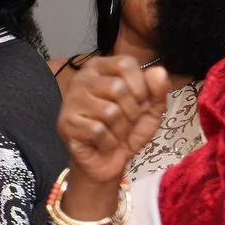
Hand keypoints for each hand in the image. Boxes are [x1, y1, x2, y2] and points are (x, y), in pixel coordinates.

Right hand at [55, 58, 167, 191]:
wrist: (107, 161)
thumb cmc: (127, 130)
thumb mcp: (150, 109)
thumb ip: (157, 90)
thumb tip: (159, 71)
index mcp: (100, 68)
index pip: (125, 63)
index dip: (140, 85)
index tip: (140, 101)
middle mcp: (81, 79)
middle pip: (117, 88)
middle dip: (131, 111)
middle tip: (125, 122)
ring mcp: (70, 101)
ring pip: (109, 111)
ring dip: (120, 130)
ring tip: (114, 133)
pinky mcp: (66, 123)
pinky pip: (98, 131)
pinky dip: (108, 142)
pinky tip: (102, 142)